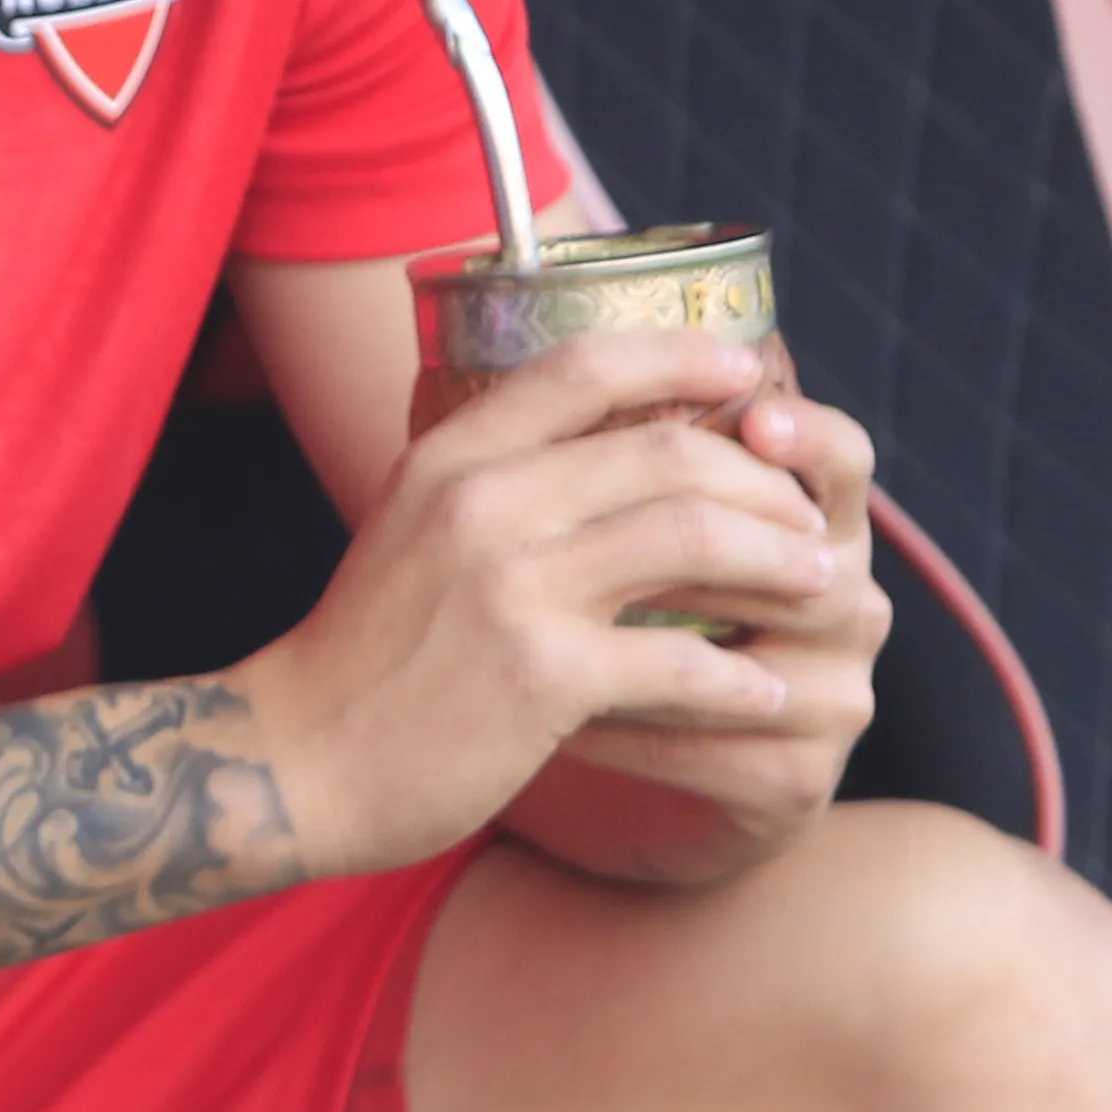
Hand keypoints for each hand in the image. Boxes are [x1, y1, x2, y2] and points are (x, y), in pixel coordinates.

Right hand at [235, 328, 841, 879]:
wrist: (295, 756)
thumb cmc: (364, 649)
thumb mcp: (407, 525)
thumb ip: (489, 478)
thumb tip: (596, 445)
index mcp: (449, 454)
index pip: (583, 363)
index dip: (680, 355)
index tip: (746, 369)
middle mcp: (480, 502)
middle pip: (665, 452)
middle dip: (761, 483)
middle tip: (806, 519)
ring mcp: (510, 587)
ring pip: (689, 540)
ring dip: (776, 563)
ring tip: (816, 586)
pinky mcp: (541, 676)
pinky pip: (679, 663)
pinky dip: (738, 678)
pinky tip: (761, 690)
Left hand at [514, 381, 889, 880]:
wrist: (628, 758)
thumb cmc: (616, 619)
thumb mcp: (617, 531)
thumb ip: (617, 455)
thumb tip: (554, 362)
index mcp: (808, 522)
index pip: (846, 460)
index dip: (813, 436)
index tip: (757, 418)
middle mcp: (845, 601)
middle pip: (807, 560)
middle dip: (705, 552)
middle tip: (605, 547)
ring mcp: (836, 696)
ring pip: (756, 664)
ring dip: (650, 652)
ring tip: (556, 639)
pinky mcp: (800, 781)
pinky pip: (714, 748)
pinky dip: (628, 733)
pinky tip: (558, 725)